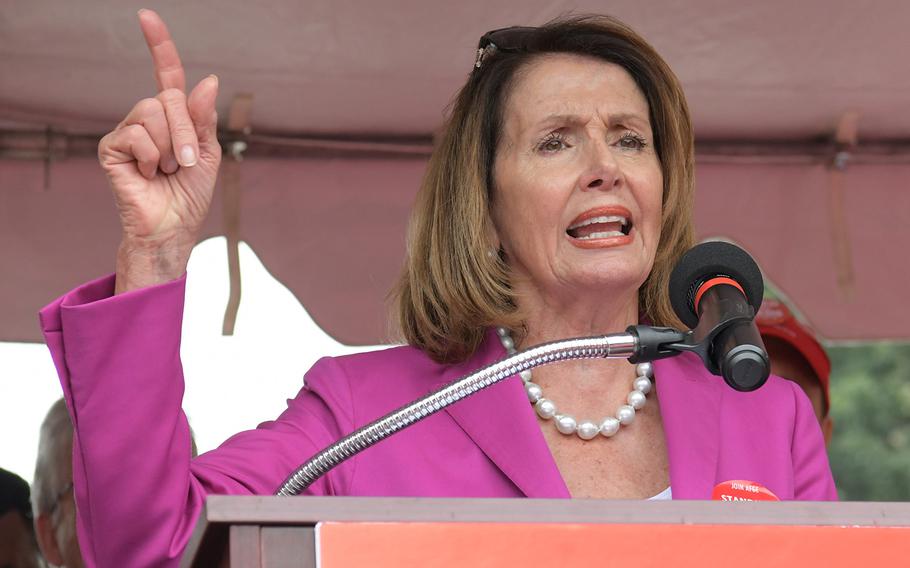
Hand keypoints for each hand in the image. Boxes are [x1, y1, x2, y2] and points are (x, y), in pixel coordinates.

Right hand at [98, 9, 220, 292]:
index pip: (165, 74)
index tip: (146, 17)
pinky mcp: (112, 147)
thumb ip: (204, 119)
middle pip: (167, 97)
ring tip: (166, 171)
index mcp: (173, 117)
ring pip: (152, 112)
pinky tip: (149, 176)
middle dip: (186, 132)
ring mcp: (128, 131)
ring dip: (170, 146)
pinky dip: (152, 158)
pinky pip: (137, 135)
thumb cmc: (190, 195)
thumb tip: (208, 80)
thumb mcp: (207, 154)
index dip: (159, 46)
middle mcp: (148, 118)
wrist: (173, 227)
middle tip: (186, 163)